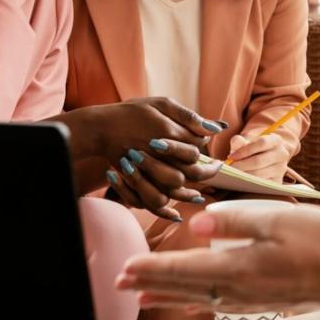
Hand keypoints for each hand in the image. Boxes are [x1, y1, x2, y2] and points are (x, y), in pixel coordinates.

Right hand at [57, 97, 225, 220]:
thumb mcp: (162, 104)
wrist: (102, 127)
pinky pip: (154, 201)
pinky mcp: (135, 180)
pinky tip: (176, 214)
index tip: (217, 157)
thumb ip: (188, 117)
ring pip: (176, 187)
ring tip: (198, 194)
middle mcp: (160, 153)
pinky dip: (166, 210)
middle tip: (215, 170)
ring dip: (189, 193)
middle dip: (208, 172)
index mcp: (169, 132)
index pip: (198, 147)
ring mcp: (147, 168)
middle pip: (193, 171)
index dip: (208, 151)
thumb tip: (216, 129)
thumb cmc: (133, 112)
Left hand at [115, 204, 319, 317]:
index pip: (183, 269)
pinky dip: (197, 301)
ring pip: (198, 298)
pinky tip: (195, 302)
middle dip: (149, 284)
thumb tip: (196, 224)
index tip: (123, 270)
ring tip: (144, 296)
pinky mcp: (263, 301)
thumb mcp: (278, 221)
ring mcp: (251, 299)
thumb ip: (234, 221)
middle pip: (184, 287)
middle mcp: (238, 290)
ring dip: (169, 294)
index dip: (150, 270)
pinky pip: (218, 303)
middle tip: (118, 285)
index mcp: (238, 268)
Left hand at [225, 132, 290, 180]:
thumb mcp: (247, 142)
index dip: (245, 150)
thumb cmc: (254, 149)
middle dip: (240, 166)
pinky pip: (261, 184)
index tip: (231, 156)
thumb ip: (240, 141)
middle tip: (228, 169)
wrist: (264, 157)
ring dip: (243, 176)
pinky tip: (240, 181)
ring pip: (259, 174)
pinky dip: (249, 183)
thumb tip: (236, 142)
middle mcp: (282, 154)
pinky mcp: (277, 181)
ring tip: (232, 175)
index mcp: (276, 140)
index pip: (261, 143)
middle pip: (259, 161)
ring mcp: (281, 169)